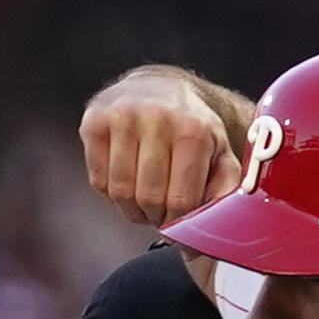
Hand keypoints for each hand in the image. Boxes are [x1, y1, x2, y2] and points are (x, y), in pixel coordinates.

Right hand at [83, 64, 252, 231]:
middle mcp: (157, 117)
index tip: (177, 222)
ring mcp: (122, 116)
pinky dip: (110, 194)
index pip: (181, 201)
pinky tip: (126, 183)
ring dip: (132, 210)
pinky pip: (98, 181)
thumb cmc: (191, 127)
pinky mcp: (94, 122)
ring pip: (120, 193)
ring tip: (143, 202)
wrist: (159, 86)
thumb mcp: (219, 154)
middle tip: (160, 213)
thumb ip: (224, 191)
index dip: (178, 222)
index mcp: (193, 129)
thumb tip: (210, 231)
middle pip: (149, 199)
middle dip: (155, 217)